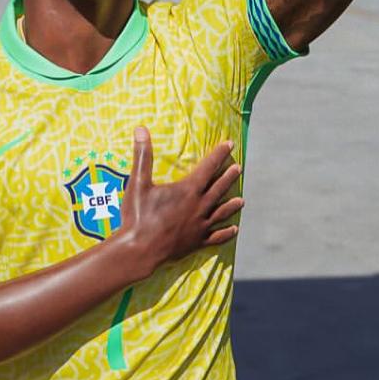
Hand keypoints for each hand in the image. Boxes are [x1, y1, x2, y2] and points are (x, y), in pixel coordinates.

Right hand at [114, 127, 241, 278]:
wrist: (140, 249)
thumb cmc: (138, 216)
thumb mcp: (138, 183)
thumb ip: (142, 156)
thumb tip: (140, 129)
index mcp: (188, 190)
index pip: (209, 167)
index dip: (219, 154)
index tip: (229, 144)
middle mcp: (200, 206)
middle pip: (219, 188)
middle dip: (229, 176)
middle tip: (238, 168)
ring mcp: (200, 225)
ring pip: (221, 212)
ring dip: (231, 204)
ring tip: (241, 200)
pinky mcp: (197, 242)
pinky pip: (216, 237)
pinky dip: (226, 233)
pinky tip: (234, 230)